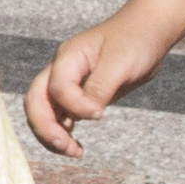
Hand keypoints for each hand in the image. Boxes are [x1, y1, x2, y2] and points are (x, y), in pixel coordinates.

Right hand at [28, 17, 167, 156]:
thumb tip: (88, 115)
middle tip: (66, 147)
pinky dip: (63, 132)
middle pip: (36, 101)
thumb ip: (100, 87)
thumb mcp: (120, 63)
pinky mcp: (78, 94)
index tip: (100, 115)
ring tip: (74, 152)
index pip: (57, 88)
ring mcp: (68, 82)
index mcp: (68, 57)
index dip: (75, 106)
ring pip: (44, 112)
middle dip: (45, 128)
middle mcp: (61, 70)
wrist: (148, 31)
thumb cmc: (135, 40)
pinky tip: (77, 146)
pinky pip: (60, 116)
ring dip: (52, 134)